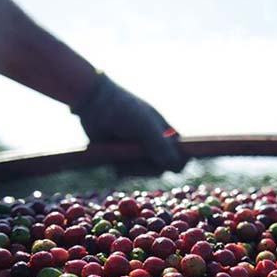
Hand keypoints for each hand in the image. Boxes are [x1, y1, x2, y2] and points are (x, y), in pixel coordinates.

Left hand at [72, 73, 187, 172]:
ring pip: (143, 172)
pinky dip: (122, 167)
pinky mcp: (122, 157)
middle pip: (161, 168)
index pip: (181, 154)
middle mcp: (154, 144)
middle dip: (149, 166)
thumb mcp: (145, 126)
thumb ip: (160, 145)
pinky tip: (114, 157)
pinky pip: (127, 171)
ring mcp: (137, 152)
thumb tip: (175, 166)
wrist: (94, 103)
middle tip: (137, 155)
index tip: (171, 165)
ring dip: (133, 167)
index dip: (179, 161)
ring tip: (121, 154)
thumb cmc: (124, 110)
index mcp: (166, 133)